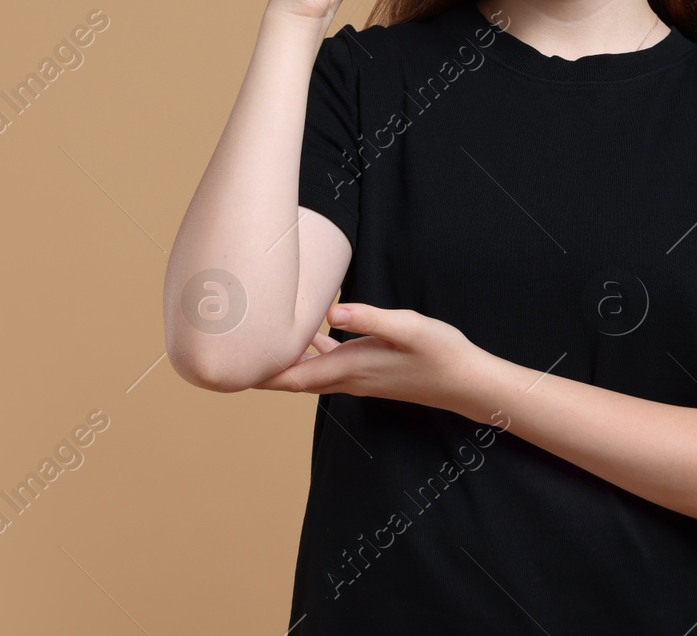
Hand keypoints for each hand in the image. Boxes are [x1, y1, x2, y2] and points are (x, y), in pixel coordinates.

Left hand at [253, 303, 484, 415]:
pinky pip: (328, 363)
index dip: (259, 374)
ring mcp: (358, 377)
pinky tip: (308, 332)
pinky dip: (310, 351)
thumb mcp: (407, 328)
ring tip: (260, 338)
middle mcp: (348, 378)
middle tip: (232, 351)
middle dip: (263, 367)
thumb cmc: (440, 353)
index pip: (292, 377)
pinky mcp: (369, 370)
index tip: (230, 368)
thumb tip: (330, 313)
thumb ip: (368, 318)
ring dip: (285, 359)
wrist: (467, 382)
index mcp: (350, 368)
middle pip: (293, 377)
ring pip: (309, 370)